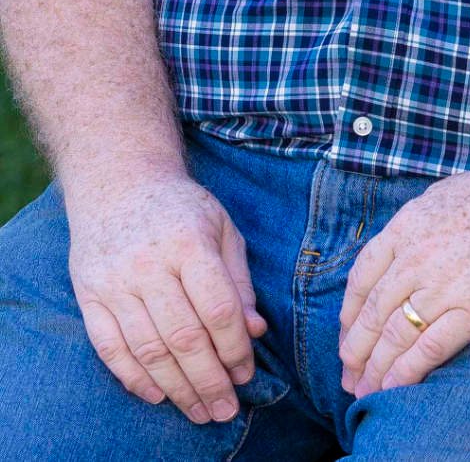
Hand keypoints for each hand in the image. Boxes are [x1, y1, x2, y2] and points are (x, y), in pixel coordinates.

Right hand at [66, 171, 267, 424]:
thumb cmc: (180, 208)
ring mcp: (115, 281)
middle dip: (209, 381)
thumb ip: (239, 280)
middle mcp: (149, 264)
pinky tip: (158, 395)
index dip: (235, 349)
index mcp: (189, 243)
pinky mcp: (90, 294)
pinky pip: (110, 348)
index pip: (218, 310)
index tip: (246, 373)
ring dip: (177, 389)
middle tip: (226, 410)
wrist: (118, 182)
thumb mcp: (221, 227)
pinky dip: (133, 378)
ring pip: (148, 350)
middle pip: (184, 337)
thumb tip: (255, 331)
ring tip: (199, 411)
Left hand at [338, 158, 469, 396]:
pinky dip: (408, 372)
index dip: (349, 313)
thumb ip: (413, 227)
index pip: (362, 277)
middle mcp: (416, 258)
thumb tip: (398, 252)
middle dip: (357, 350)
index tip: (346, 334)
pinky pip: (431, 347)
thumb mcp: (440, 196)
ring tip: (366, 392)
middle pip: (374, 313)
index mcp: (406, 227)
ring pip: (396, 335)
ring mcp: (443, 286)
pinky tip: (395, 388)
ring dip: (376, 369)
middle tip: (348, 376)